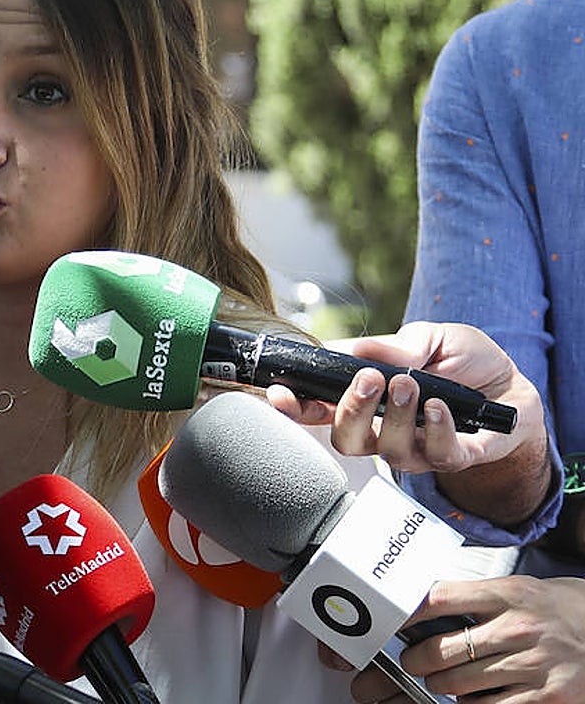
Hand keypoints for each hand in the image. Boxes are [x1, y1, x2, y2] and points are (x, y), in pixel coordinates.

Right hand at [266, 322, 545, 474]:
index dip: (293, 407)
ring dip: (396, 416)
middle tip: (370, 379)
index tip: (279, 393)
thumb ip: (397, 344)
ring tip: (412, 384)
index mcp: (366, 399)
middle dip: (350, 411)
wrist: (514, 383)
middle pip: (344, 439)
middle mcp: (383, 431)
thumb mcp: (430, 337)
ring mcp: (416, 448)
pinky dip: (434, 428)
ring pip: (388, 451)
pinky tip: (440, 405)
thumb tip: (357, 350)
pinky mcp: (452, 458)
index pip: (318, 410)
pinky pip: (436, 456)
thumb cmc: (463, 360)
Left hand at [347, 576, 584, 703]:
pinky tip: (470, 696)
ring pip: (458, 683)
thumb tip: (421, 604)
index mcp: (506, 594)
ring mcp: (532, 664)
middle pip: (441, 649)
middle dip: (414, 660)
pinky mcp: (547, 696)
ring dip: (438, 684)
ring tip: (438, 678)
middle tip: (411, 660)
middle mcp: (517, 628)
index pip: (439, 599)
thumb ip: (474, 597)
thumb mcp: (516, 590)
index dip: (404, 614)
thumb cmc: (555, 607)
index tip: (389, 622)